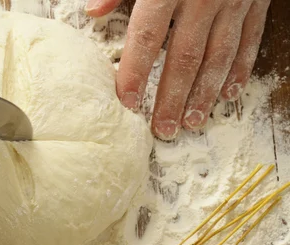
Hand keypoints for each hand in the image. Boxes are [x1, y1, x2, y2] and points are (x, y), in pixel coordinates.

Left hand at [87, 0, 270, 139]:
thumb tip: (92, 11)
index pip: (147, 38)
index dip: (136, 72)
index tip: (127, 102)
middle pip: (184, 57)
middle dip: (172, 97)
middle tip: (163, 128)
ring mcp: (233, 2)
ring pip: (218, 56)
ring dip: (204, 93)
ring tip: (192, 121)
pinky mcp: (255, 1)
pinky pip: (248, 41)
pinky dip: (238, 69)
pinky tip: (227, 93)